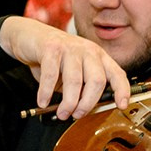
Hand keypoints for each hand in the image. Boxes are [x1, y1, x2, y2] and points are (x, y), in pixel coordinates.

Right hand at [0, 15, 132, 120]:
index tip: (121, 106)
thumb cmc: (52, 59)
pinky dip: (46, 92)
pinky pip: (51, 74)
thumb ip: (80, 88)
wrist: (29, 36)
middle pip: (96, 80)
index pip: (117, 74)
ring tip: (62, 113)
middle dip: (87, 103)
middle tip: (77, 115)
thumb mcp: (72, 73)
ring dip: (69, 102)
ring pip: (75, 80)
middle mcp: (88, 50)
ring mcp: (70, 48)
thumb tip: (82, 110)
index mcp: (98, 57)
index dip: (122, 90)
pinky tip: (43, 102)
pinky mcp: (51, 47)